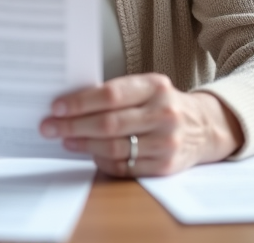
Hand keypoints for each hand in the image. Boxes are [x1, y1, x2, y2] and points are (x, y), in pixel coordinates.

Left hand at [40, 73, 242, 177]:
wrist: (204, 127)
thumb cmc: (163, 104)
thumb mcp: (147, 88)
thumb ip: (116, 93)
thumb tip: (69, 103)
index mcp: (156, 86)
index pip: (111, 94)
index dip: (80, 102)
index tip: (56, 107)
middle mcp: (164, 113)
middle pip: (109, 123)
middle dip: (73, 126)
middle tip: (49, 127)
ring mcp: (166, 142)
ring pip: (114, 147)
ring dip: (84, 145)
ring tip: (66, 139)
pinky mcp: (165, 165)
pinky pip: (125, 166)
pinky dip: (102, 160)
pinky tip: (88, 153)